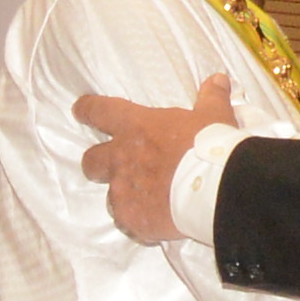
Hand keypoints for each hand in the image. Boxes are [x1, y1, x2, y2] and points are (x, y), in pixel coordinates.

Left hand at [73, 71, 235, 244]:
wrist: (218, 189)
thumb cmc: (211, 145)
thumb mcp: (215, 115)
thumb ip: (211, 97)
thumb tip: (219, 79)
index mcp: (136, 126)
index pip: (99, 111)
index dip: (87, 110)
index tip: (80, 110)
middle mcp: (122, 158)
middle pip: (91, 160)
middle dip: (98, 163)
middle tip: (115, 166)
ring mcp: (124, 192)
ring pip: (110, 196)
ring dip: (124, 195)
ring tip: (147, 199)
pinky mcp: (133, 219)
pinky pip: (127, 222)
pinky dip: (138, 221)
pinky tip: (155, 220)